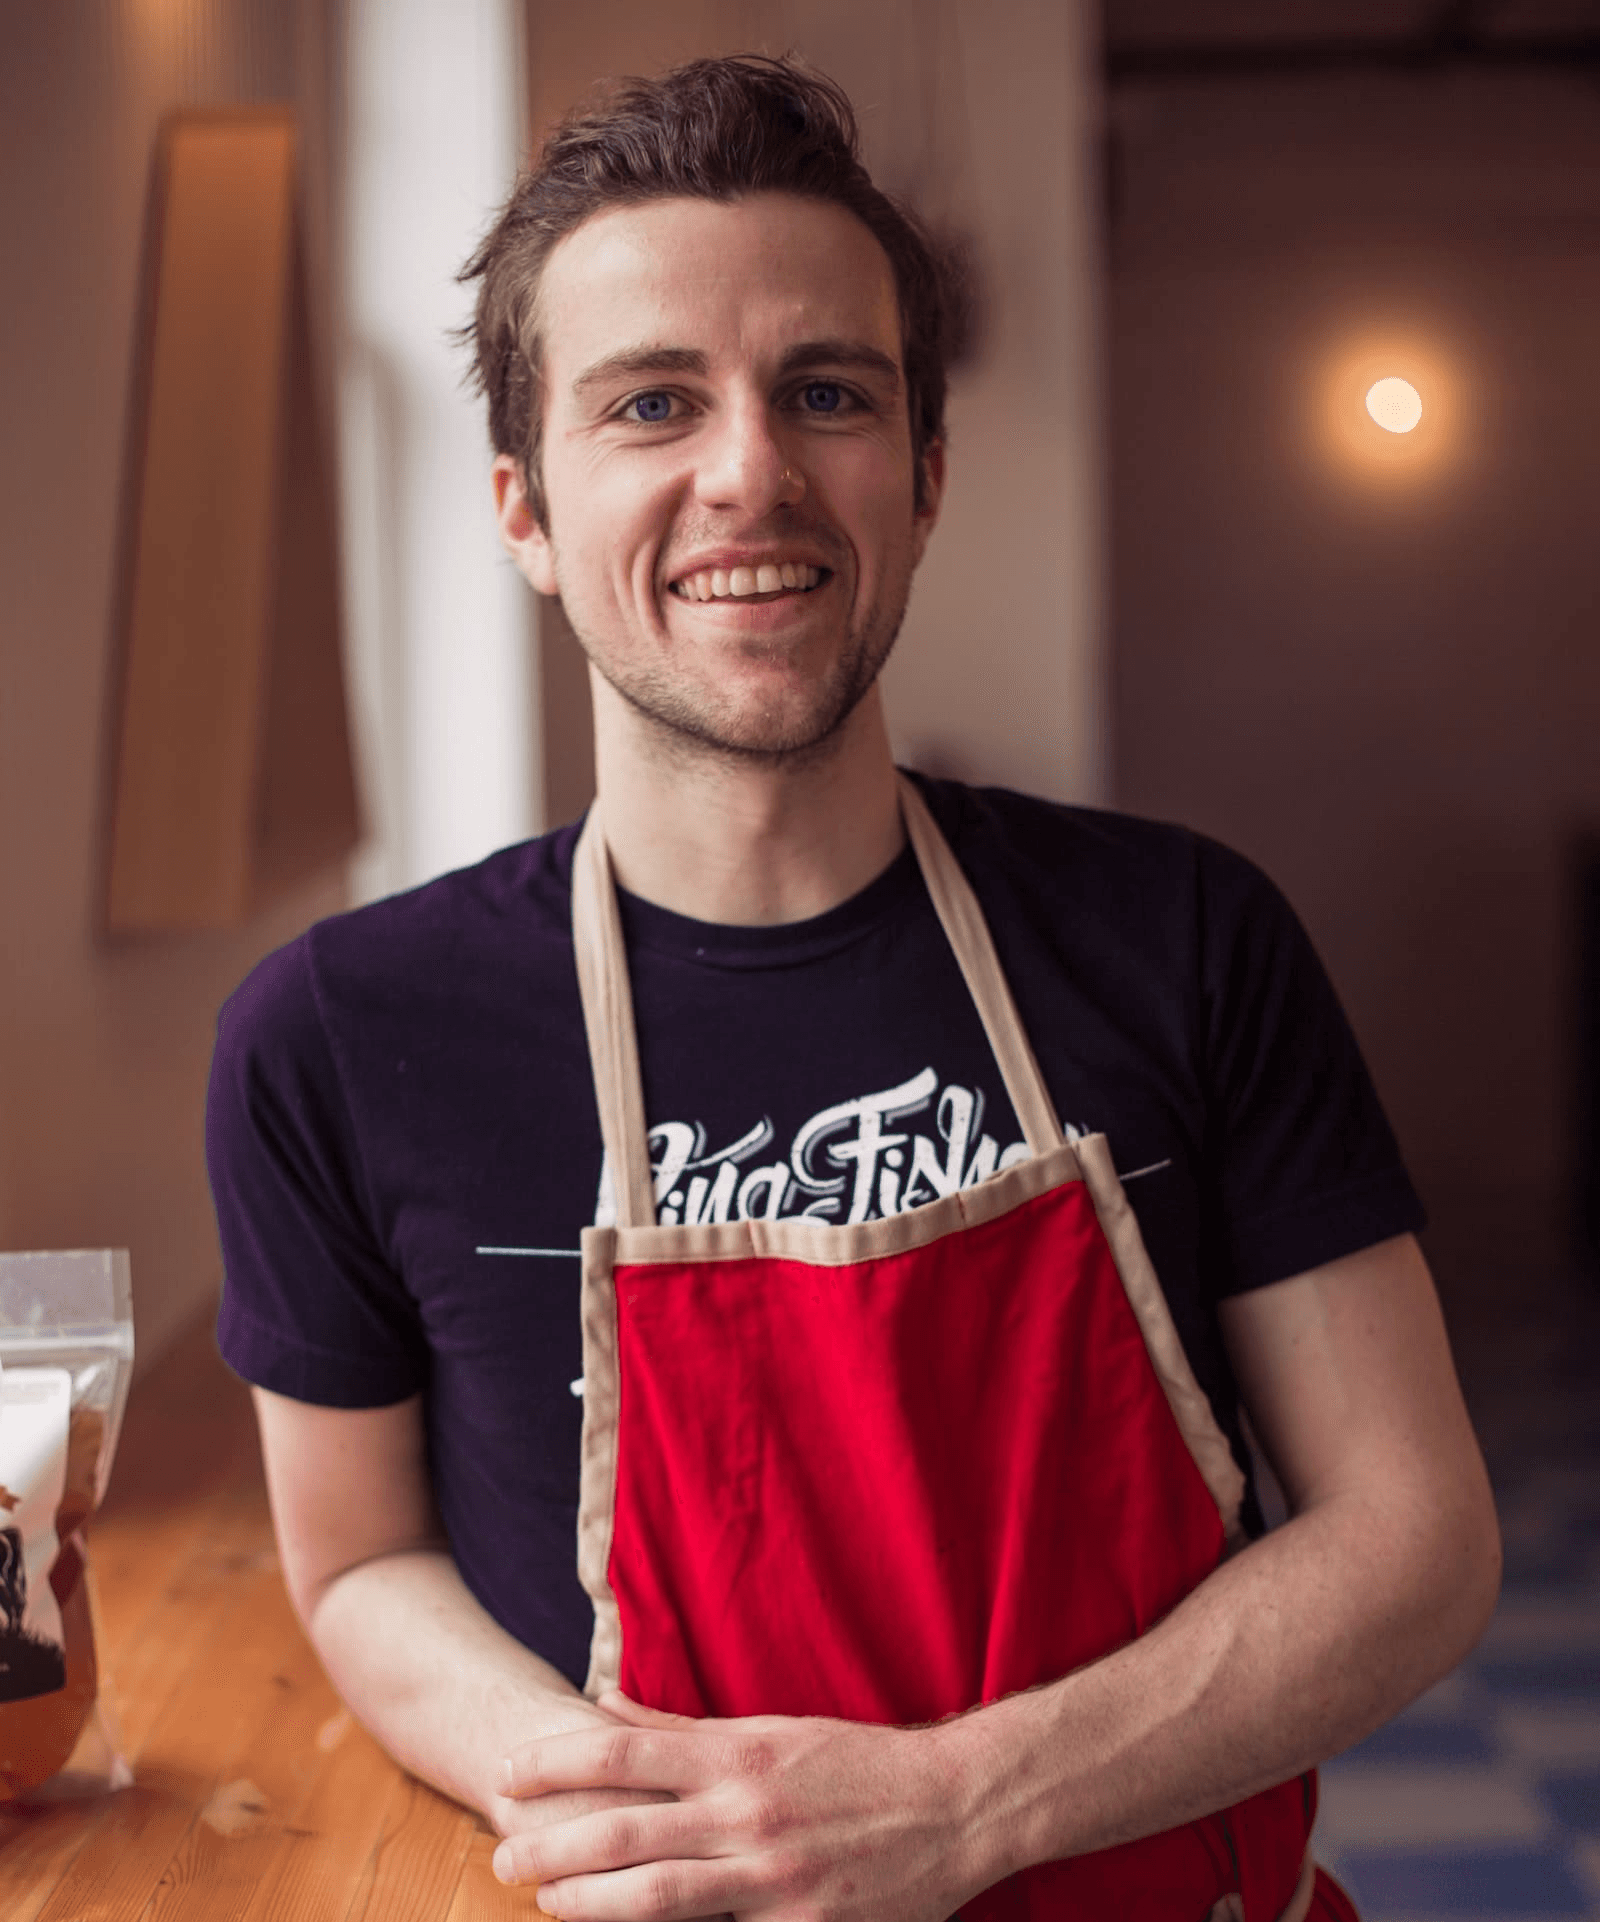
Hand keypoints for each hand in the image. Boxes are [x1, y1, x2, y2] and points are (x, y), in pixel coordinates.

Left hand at [491, 1691, 990, 1920]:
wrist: (953, 1807)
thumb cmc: (855, 1762)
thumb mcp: (770, 1729)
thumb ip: (683, 1725)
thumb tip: (606, 1701)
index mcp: (738, 1754)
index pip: (624, 1751)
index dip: (556, 1762)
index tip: (505, 1773)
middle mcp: (746, 1813)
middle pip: (625, 1831)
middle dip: (551, 1847)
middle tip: (499, 1859)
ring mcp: (771, 1879)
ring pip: (657, 1899)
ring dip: (588, 1903)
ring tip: (543, 1903)